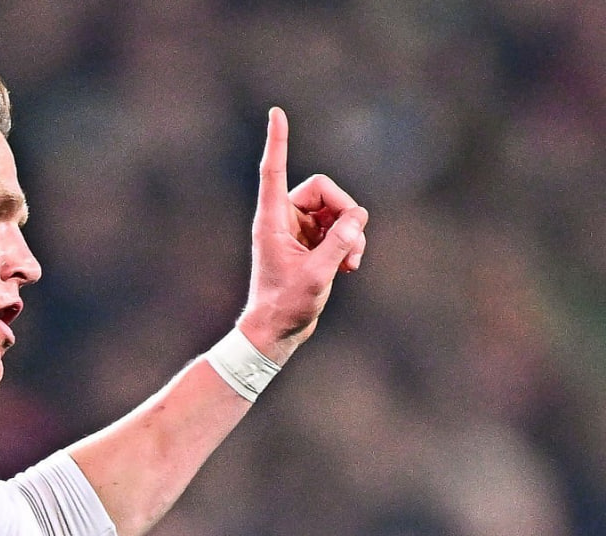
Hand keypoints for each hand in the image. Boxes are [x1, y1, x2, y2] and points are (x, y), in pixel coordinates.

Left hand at [240, 107, 367, 362]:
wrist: (277, 331)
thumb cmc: (286, 305)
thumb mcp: (316, 275)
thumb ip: (338, 245)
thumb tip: (356, 219)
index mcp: (272, 220)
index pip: (273, 171)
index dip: (277, 141)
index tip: (276, 111)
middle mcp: (283, 219)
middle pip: (324, 190)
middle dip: (346, 213)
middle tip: (355, 243)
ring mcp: (298, 229)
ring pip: (336, 210)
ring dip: (351, 232)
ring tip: (352, 263)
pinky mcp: (311, 242)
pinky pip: (340, 227)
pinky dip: (349, 243)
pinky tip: (349, 267)